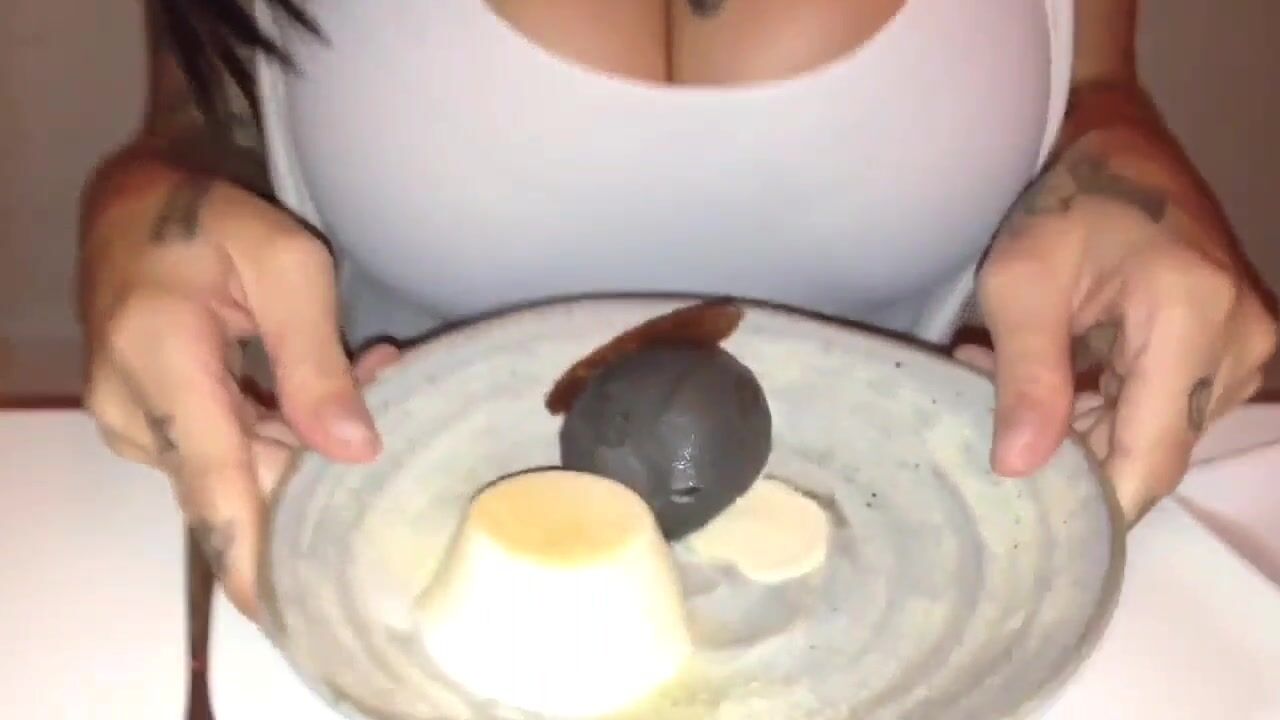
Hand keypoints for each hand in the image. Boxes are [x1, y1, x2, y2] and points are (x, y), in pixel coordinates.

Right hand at [82, 176, 387, 617]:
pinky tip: (332, 383)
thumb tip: (356, 451)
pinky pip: (226, 449)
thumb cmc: (214, 220)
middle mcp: (135, 408)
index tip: (286, 608)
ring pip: (239, 466)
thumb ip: (317, 360)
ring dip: (308, 435)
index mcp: (161, 359)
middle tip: (389, 385)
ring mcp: (136, 421)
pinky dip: (282, 428)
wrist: (136, 204)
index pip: (214, 483)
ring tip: (370, 363)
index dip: (251, 552)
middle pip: (240, 479)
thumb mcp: (288, 264)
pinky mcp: (149, 423)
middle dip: (322, 458)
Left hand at [957, 128, 1277, 522]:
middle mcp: (1241, 340)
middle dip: (1072, 450)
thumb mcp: (1019, 282)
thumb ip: (1025, 375)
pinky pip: (1168, 409)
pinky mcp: (1236, 349)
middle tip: (996, 404)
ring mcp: (1248, 347)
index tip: (1031, 518)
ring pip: (1158, 435)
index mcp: (1191, 316)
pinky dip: (1108, 404)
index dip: (1094, 501)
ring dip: (1084, 424)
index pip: (1151, 456)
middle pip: (1153, 451)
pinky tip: (1060, 366)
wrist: (1118, 149)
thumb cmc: (1062, 203)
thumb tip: (1018, 468)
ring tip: (1016, 370)